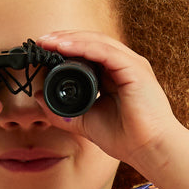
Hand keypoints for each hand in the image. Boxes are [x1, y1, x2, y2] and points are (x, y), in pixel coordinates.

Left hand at [35, 30, 184, 177]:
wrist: (149, 150)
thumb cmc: (126, 138)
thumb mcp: (85, 121)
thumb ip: (63, 111)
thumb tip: (39, 97)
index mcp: (114, 75)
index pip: (88, 52)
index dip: (65, 48)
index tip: (42, 51)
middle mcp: (124, 65)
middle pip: (91, 42)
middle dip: (64, 38)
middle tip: (41, 41)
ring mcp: (131, 64)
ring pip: (97, 42)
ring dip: (70, 39)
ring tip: (49, 41)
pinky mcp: (135, 69)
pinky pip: (106, 51)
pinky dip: (84, 47)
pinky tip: (65, 48)